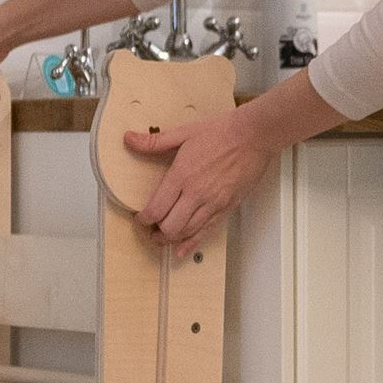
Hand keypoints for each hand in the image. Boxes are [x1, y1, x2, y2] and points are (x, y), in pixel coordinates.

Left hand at [126, 108, 269, 256]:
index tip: (140, 218)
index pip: (156, 209)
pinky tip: (182, 250)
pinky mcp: (226, 207)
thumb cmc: (222, 132)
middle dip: (155, 233)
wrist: (253, 136)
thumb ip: (154, 141)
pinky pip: (207, 232)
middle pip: (169, 227)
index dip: (144, 219)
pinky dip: (192, 244)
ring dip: (171, 239)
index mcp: (182, 175)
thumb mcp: (184, 133)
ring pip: (187, 233)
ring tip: (163, 237)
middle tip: (150, 230)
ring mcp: (213, 203)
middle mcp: (196, 193)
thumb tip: (129, 139)